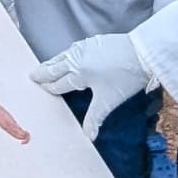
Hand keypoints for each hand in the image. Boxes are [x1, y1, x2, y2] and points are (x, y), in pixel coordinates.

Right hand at [30, 33, 150, 137]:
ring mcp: (86, 47)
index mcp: (78, 73)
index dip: (49, 87)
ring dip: (53, 62)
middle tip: (32, 74)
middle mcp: (77, 58)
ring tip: (46, 65)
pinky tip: (68, 55)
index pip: (58, 83)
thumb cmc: (126, 77)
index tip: (38, 87)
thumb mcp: (108, 101)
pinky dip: (65, 54)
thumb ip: (94, 118)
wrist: (144, 53)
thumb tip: (88, 137)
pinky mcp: (95, 41)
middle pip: (55, 67)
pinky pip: (73, 49)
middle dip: (43, 72)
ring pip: (63, 56)